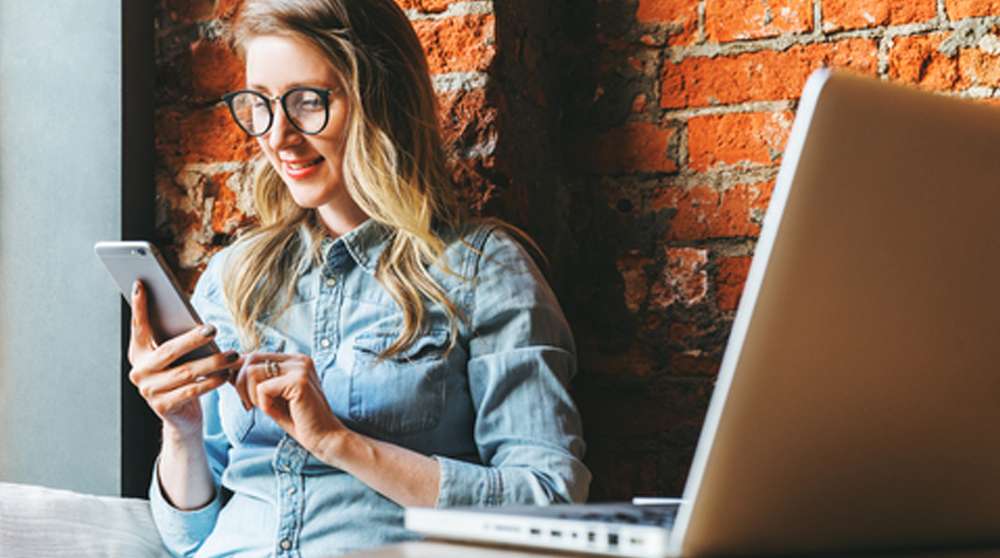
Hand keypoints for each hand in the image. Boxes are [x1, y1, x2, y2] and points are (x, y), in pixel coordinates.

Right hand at [127, 280, 242, 439]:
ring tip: (232, 354)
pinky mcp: (163, 407)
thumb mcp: (178, 359)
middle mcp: (139, 371)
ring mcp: (149, 391)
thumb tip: (199, 322)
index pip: (139, 327)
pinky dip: (211, 382)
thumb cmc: (183, 378)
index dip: (139, 307)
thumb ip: (179, 341)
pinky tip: (226, 374)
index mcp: (139, 353)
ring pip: (185, 372)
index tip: (142, 284)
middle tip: (213, 328)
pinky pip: (192, 391)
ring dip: (212, 363)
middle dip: (193, 339)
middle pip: (169, 351)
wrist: (182, 417)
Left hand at [235, 352, 348, 460]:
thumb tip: (227, 370)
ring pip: (252, 372)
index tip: (243, 395)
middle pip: (250, 359)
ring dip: (251, 396)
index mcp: (294, 360)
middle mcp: (299, 359)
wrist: (324, 438)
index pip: (254, 355)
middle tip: (249, 405)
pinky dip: (264, 405)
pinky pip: (263, 389)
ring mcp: (300, 368)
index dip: (240, 374)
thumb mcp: (271, 397)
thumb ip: (255, 381)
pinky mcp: (300, 381)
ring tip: (265, 408)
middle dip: (241, 384)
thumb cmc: (298, 420)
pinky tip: (276, 412)